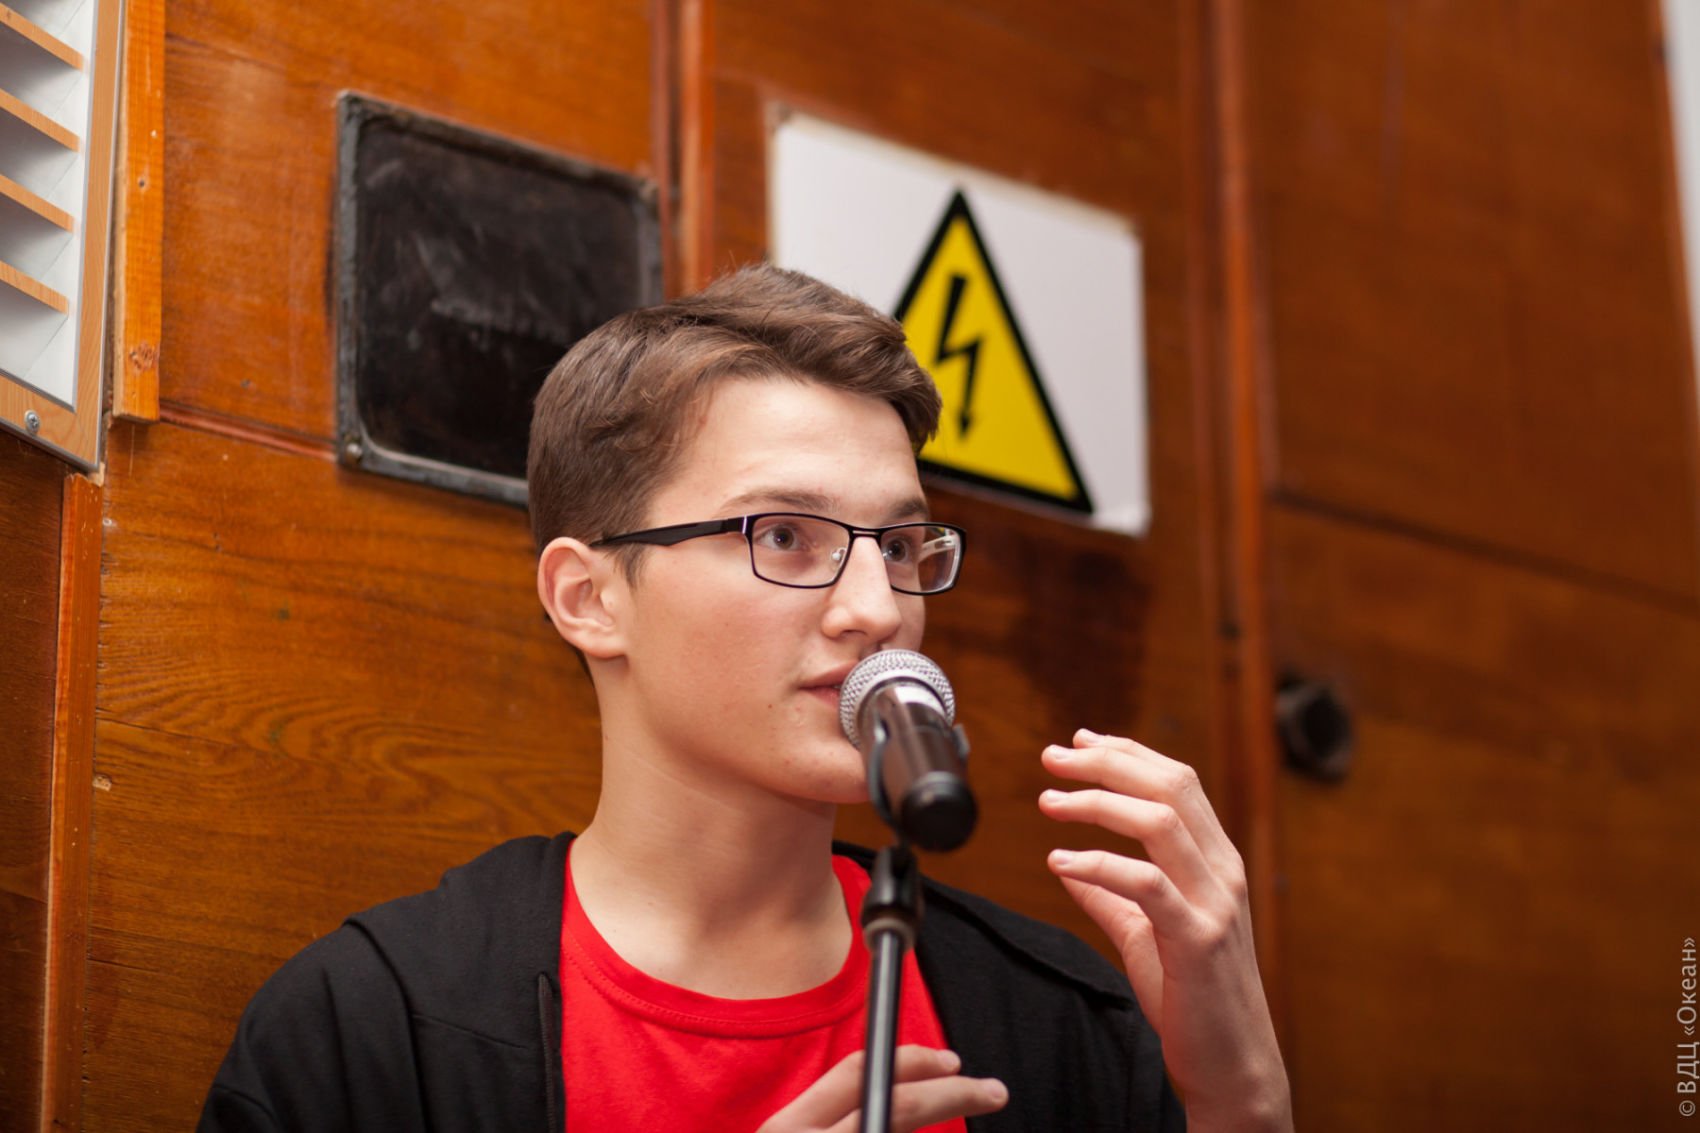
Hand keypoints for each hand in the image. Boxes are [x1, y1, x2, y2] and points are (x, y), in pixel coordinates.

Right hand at [756, 1046, 1006, 1132]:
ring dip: (940, 1125)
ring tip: (969, 1104)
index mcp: (788, 1128)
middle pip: (900, 1106)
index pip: (859, 1072)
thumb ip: (824, 1124)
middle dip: (955, 1093)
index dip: (912, 1059)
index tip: (950, 1061)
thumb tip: (891, 1104)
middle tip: (993, 1091)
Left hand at [1039, 729, 1291, 1131]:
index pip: (1176, 782)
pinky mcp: (1197, 940)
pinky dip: (1098, 864)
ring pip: (1160, 824)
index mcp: (1215, 860)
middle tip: (1053, 758)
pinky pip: (1146, 886)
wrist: (1230, 1064)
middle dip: (1106, 762)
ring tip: (1049, 802)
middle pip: (1168, 787)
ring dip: (1098, 803)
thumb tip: (1068, 864)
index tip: (1079, 741)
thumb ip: (1111, 896)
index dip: (1127, 752)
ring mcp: (1215, 904)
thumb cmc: (1191, 998)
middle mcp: (1222, 871)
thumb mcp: (1145, 934)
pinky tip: (1060, 861)